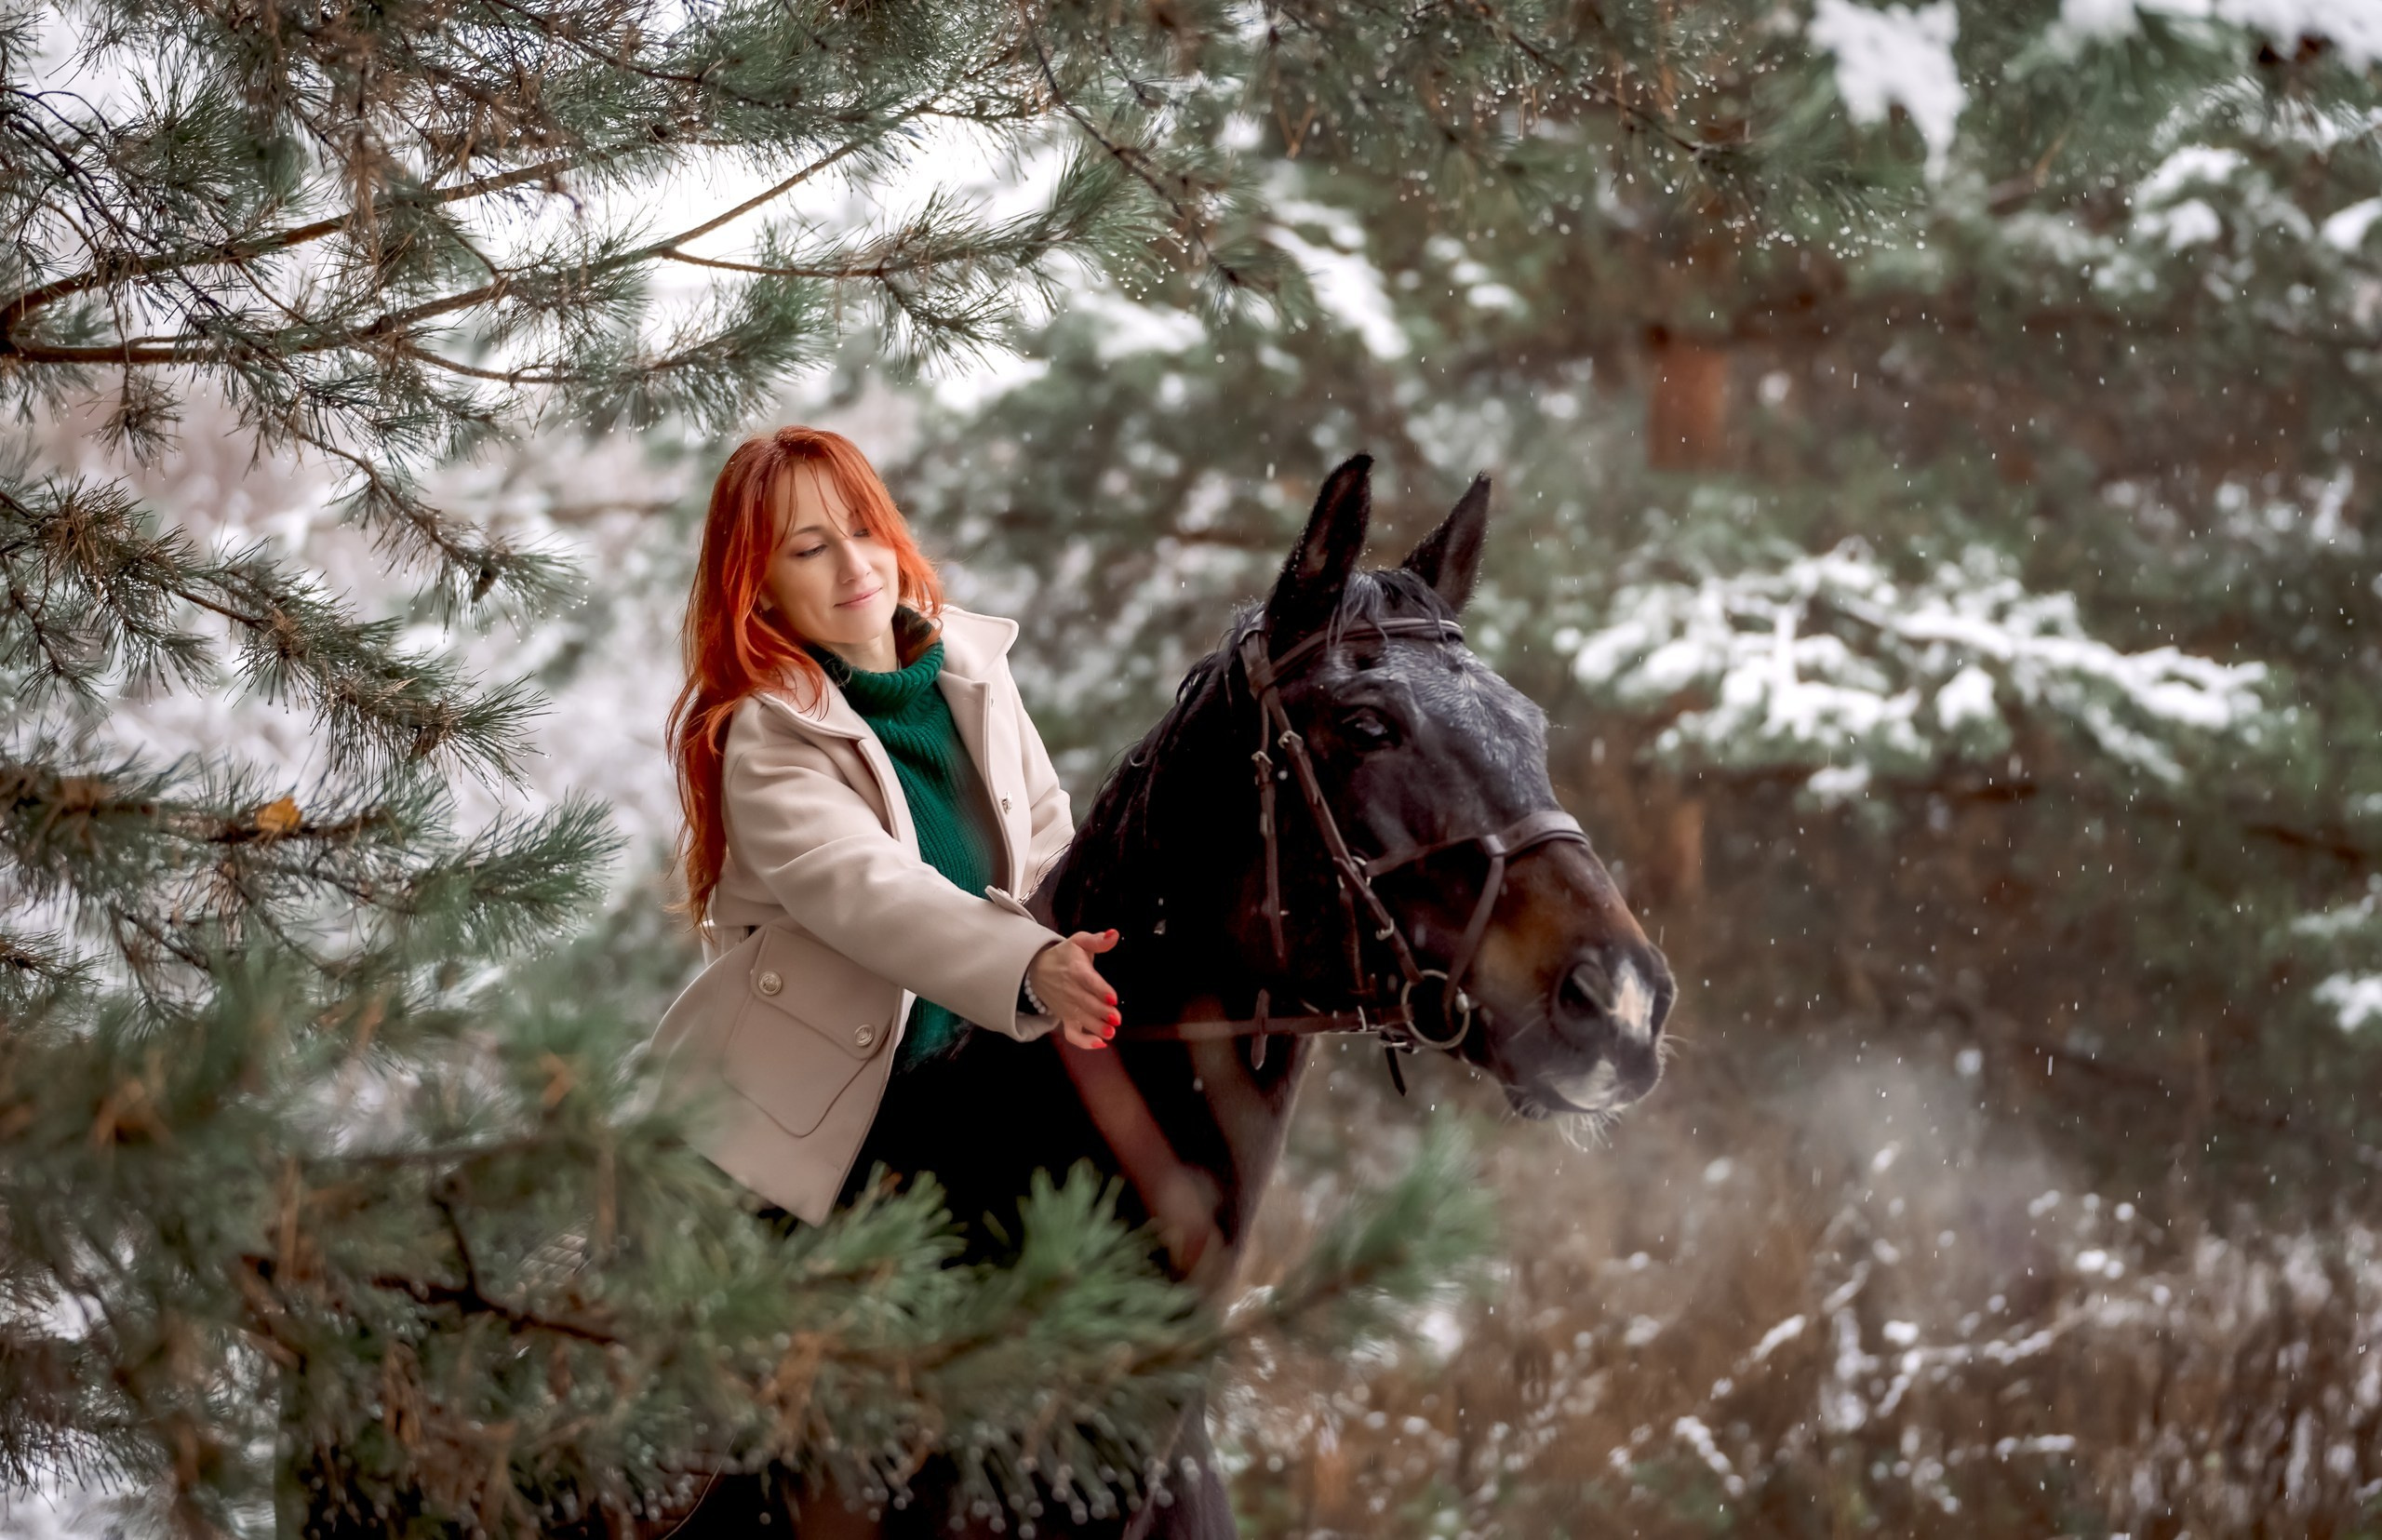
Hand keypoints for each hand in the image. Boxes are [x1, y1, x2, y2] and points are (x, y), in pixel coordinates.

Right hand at [1030, 929, 1120, 1050]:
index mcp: (1075, 970)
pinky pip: (1072, 1033)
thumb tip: (1114, 934)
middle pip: (1086, 1003)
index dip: (1100, 989)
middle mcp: (1070, 990)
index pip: (1087, 980)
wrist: (1035, 969)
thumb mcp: (1078, 942)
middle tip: (1116, 1019)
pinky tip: (1099, 1044)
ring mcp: (1067, 1006)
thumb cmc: (1063, 955)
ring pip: (1081, 1019)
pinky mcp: (1065, 1017)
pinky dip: (1083, 1041)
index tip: (1113, 997)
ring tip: (1110, 1033)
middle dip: (1101, 1012)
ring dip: (1096, 1028)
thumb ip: (1097, 941)